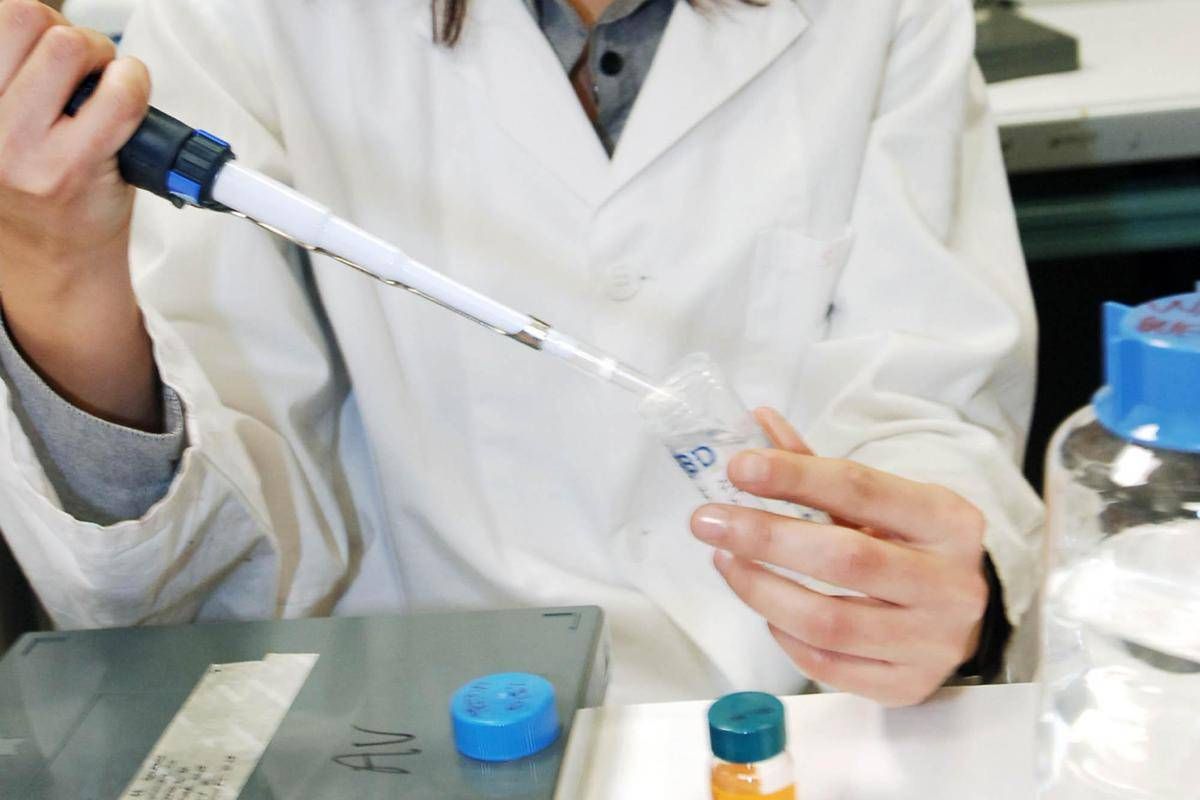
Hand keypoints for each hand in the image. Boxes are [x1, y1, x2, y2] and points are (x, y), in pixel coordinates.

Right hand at [0, 0, 158, 428]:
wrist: (55, 262)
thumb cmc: (37, 187)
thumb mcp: (7, 122)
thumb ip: (19, 75)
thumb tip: (54, 27)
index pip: (0, 17)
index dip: (37, 24)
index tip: (52, 50)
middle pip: (28, 18)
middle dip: (72, 36)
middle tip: (88, 69)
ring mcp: (20, 148)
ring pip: (70, 46)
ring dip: (103, 59)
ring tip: (104, 92)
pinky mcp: (70, 168)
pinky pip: (119, 97)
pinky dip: (133, 85)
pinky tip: (127, 107)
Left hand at [690, 408, 988, 706]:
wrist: (967, 614)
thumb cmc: (912, 546)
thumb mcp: (883, 501)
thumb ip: (818, 467)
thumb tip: (758, 423)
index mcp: (945, 521)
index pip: (861, 490)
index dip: (794, 476)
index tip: (738, 468)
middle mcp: (948, 583)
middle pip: (844, 558)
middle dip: (765, 536)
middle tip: (707, 521)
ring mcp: (931, 641)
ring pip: (829, 621)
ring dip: (762, 589)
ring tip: (725, 561)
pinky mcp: (907, 686)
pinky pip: (828, 665)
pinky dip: (785, 637)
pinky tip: (765, 610)